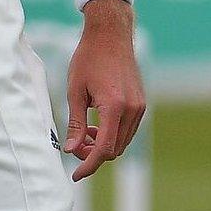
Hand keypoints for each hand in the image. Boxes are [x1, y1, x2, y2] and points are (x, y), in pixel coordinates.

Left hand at [64, 0, 145, 180]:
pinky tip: (96, 126)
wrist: (110, 36)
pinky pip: (127, 131)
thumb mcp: (75, 91)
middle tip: (73, 147)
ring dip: (103, 145)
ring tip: (83, 134)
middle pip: (115, 150)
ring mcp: (140, 108)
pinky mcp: (141, 104)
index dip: (88, 165)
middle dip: (93, 155)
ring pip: (122, 142)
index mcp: (114, 107)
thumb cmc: (88, 59)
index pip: (104, 149)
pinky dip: (112, 135)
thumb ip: (74, 123)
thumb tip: (70, 150)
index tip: (75, 175)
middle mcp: (133, 110)